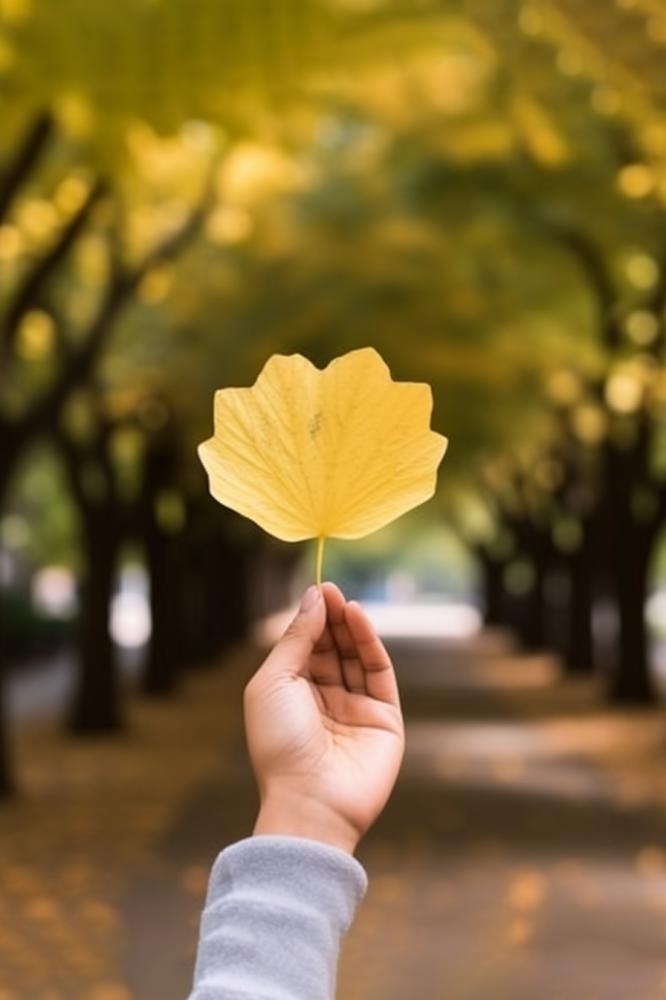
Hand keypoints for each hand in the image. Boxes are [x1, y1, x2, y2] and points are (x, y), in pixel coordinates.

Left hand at [244, 582, 404, 853]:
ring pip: (356, 657)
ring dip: (349, 627)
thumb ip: (297, 638)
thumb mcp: (275, 681)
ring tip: (343, 602)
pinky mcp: (384, 718)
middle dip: (330, 618)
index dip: (310, 618)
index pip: (305, 648)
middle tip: (331, 590)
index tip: (317, 589)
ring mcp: (355, 709)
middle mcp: (324, 700)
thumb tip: (313, 597)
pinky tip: (358, 619)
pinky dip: (370, 644)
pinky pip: (379, 673)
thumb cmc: (279, 743)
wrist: (310, 799)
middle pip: (332, 648)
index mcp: (291, 696)